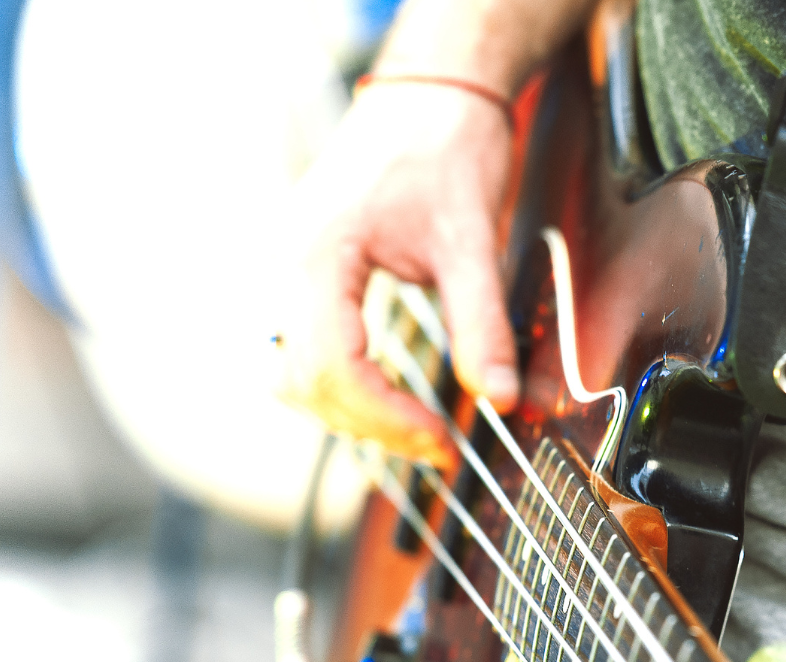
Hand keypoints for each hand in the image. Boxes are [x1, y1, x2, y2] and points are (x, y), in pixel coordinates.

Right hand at [276, 81, 521, 469]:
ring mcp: (288, 271)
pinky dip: (340, 383)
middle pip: (301, 382)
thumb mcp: (473, 240)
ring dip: (348, 411)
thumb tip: (499, 398)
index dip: (386, 419)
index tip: (441, 440)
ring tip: (414, 426)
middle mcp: (286, 266)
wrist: (431, 92)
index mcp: (317, 255)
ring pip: (290, 373)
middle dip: (368, 424)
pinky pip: (299, 349)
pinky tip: (386, 394)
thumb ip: (482, 325)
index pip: (331, 369)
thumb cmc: (443, 145)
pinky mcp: (304, 276)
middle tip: (435, 445)